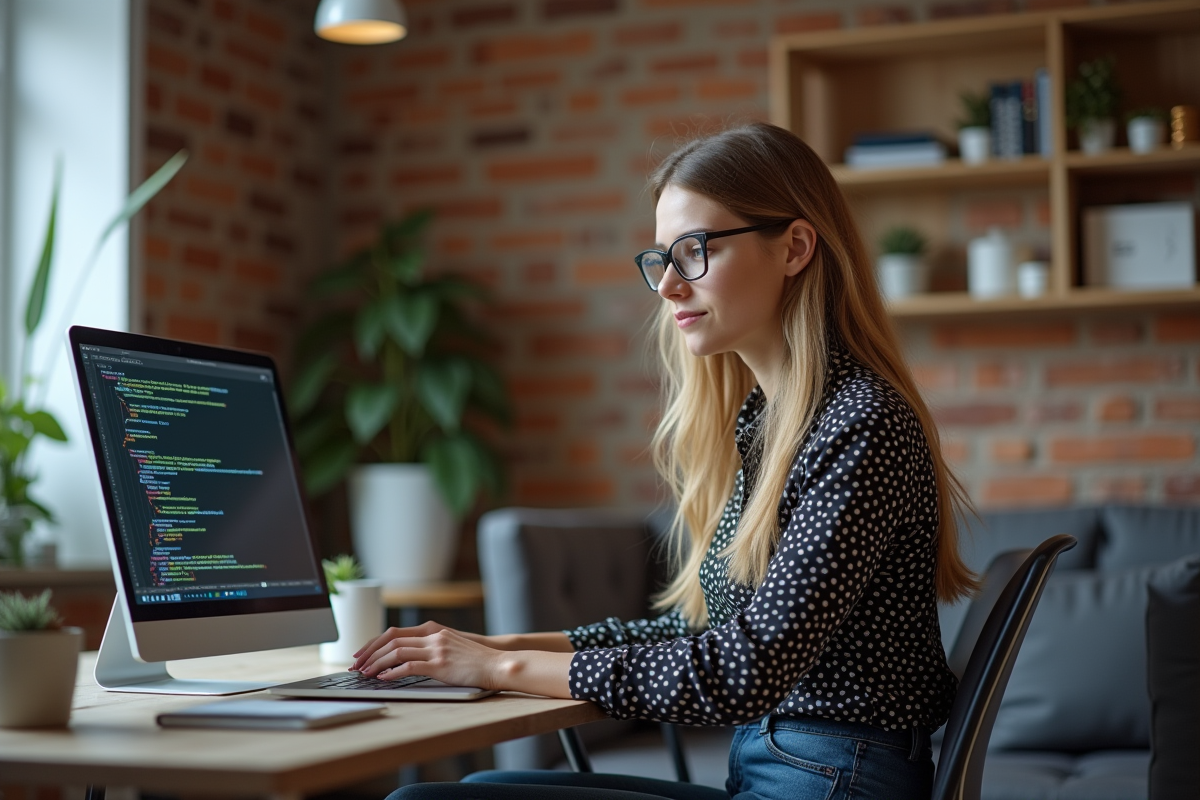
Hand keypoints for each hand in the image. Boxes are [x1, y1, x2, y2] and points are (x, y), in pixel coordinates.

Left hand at [352, 624, 504, 689]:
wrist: (496, 665)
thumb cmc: (474, 661)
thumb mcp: (450, 647)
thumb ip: (429, 648)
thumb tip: (403, 660)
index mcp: (432, 630)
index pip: (394, 632)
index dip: (374, 643)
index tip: (361, 654)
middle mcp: (432, 636)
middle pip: (390, 639)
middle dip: (369, 652)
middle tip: (356, 665)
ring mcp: (436, 649)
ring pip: (396, 651)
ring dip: (376, 663)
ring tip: (364, 674)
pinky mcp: (440, 664)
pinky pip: (408, 666)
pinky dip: (391, 673)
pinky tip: (383, 679)